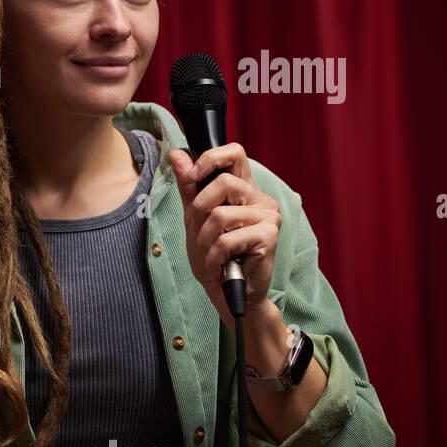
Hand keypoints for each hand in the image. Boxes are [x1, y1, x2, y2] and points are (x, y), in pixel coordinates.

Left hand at [167, 144, 281, 325]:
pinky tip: (221, 265)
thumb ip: (189, 187)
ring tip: (212, 255)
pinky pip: (227, 238)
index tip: (191, 176)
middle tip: (203, 235)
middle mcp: (260, 199)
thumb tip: (176, 153)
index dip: (211, 158)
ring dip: (205, 241)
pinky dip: (214, 256)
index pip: (235, 153)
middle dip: (200, 212)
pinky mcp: (269, 236)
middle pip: (222, 182)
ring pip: (220, 214)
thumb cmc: (216, 257)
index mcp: (244, 190)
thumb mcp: (194, 219)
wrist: (229, 294)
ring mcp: (268, 216)